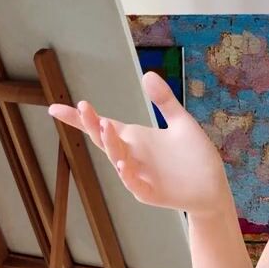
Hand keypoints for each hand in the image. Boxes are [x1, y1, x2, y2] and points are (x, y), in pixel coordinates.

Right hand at [47, 72, 230, 217]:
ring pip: (117, 160)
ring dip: (110, 145)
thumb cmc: (195, 156)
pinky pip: (135, 184)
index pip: (102, 125)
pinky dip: (128, 176)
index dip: (79, 118)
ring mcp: (138, 176)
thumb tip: (147, 74)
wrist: (213, 187)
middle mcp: (132, 156)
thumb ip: (164, 100)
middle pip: (105, 140)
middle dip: (92, 125)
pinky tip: (124, 164)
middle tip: (84, 107)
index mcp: (135, 139)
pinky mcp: (150, 193)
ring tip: (105, 126)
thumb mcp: (181, 122)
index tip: (54, 108)